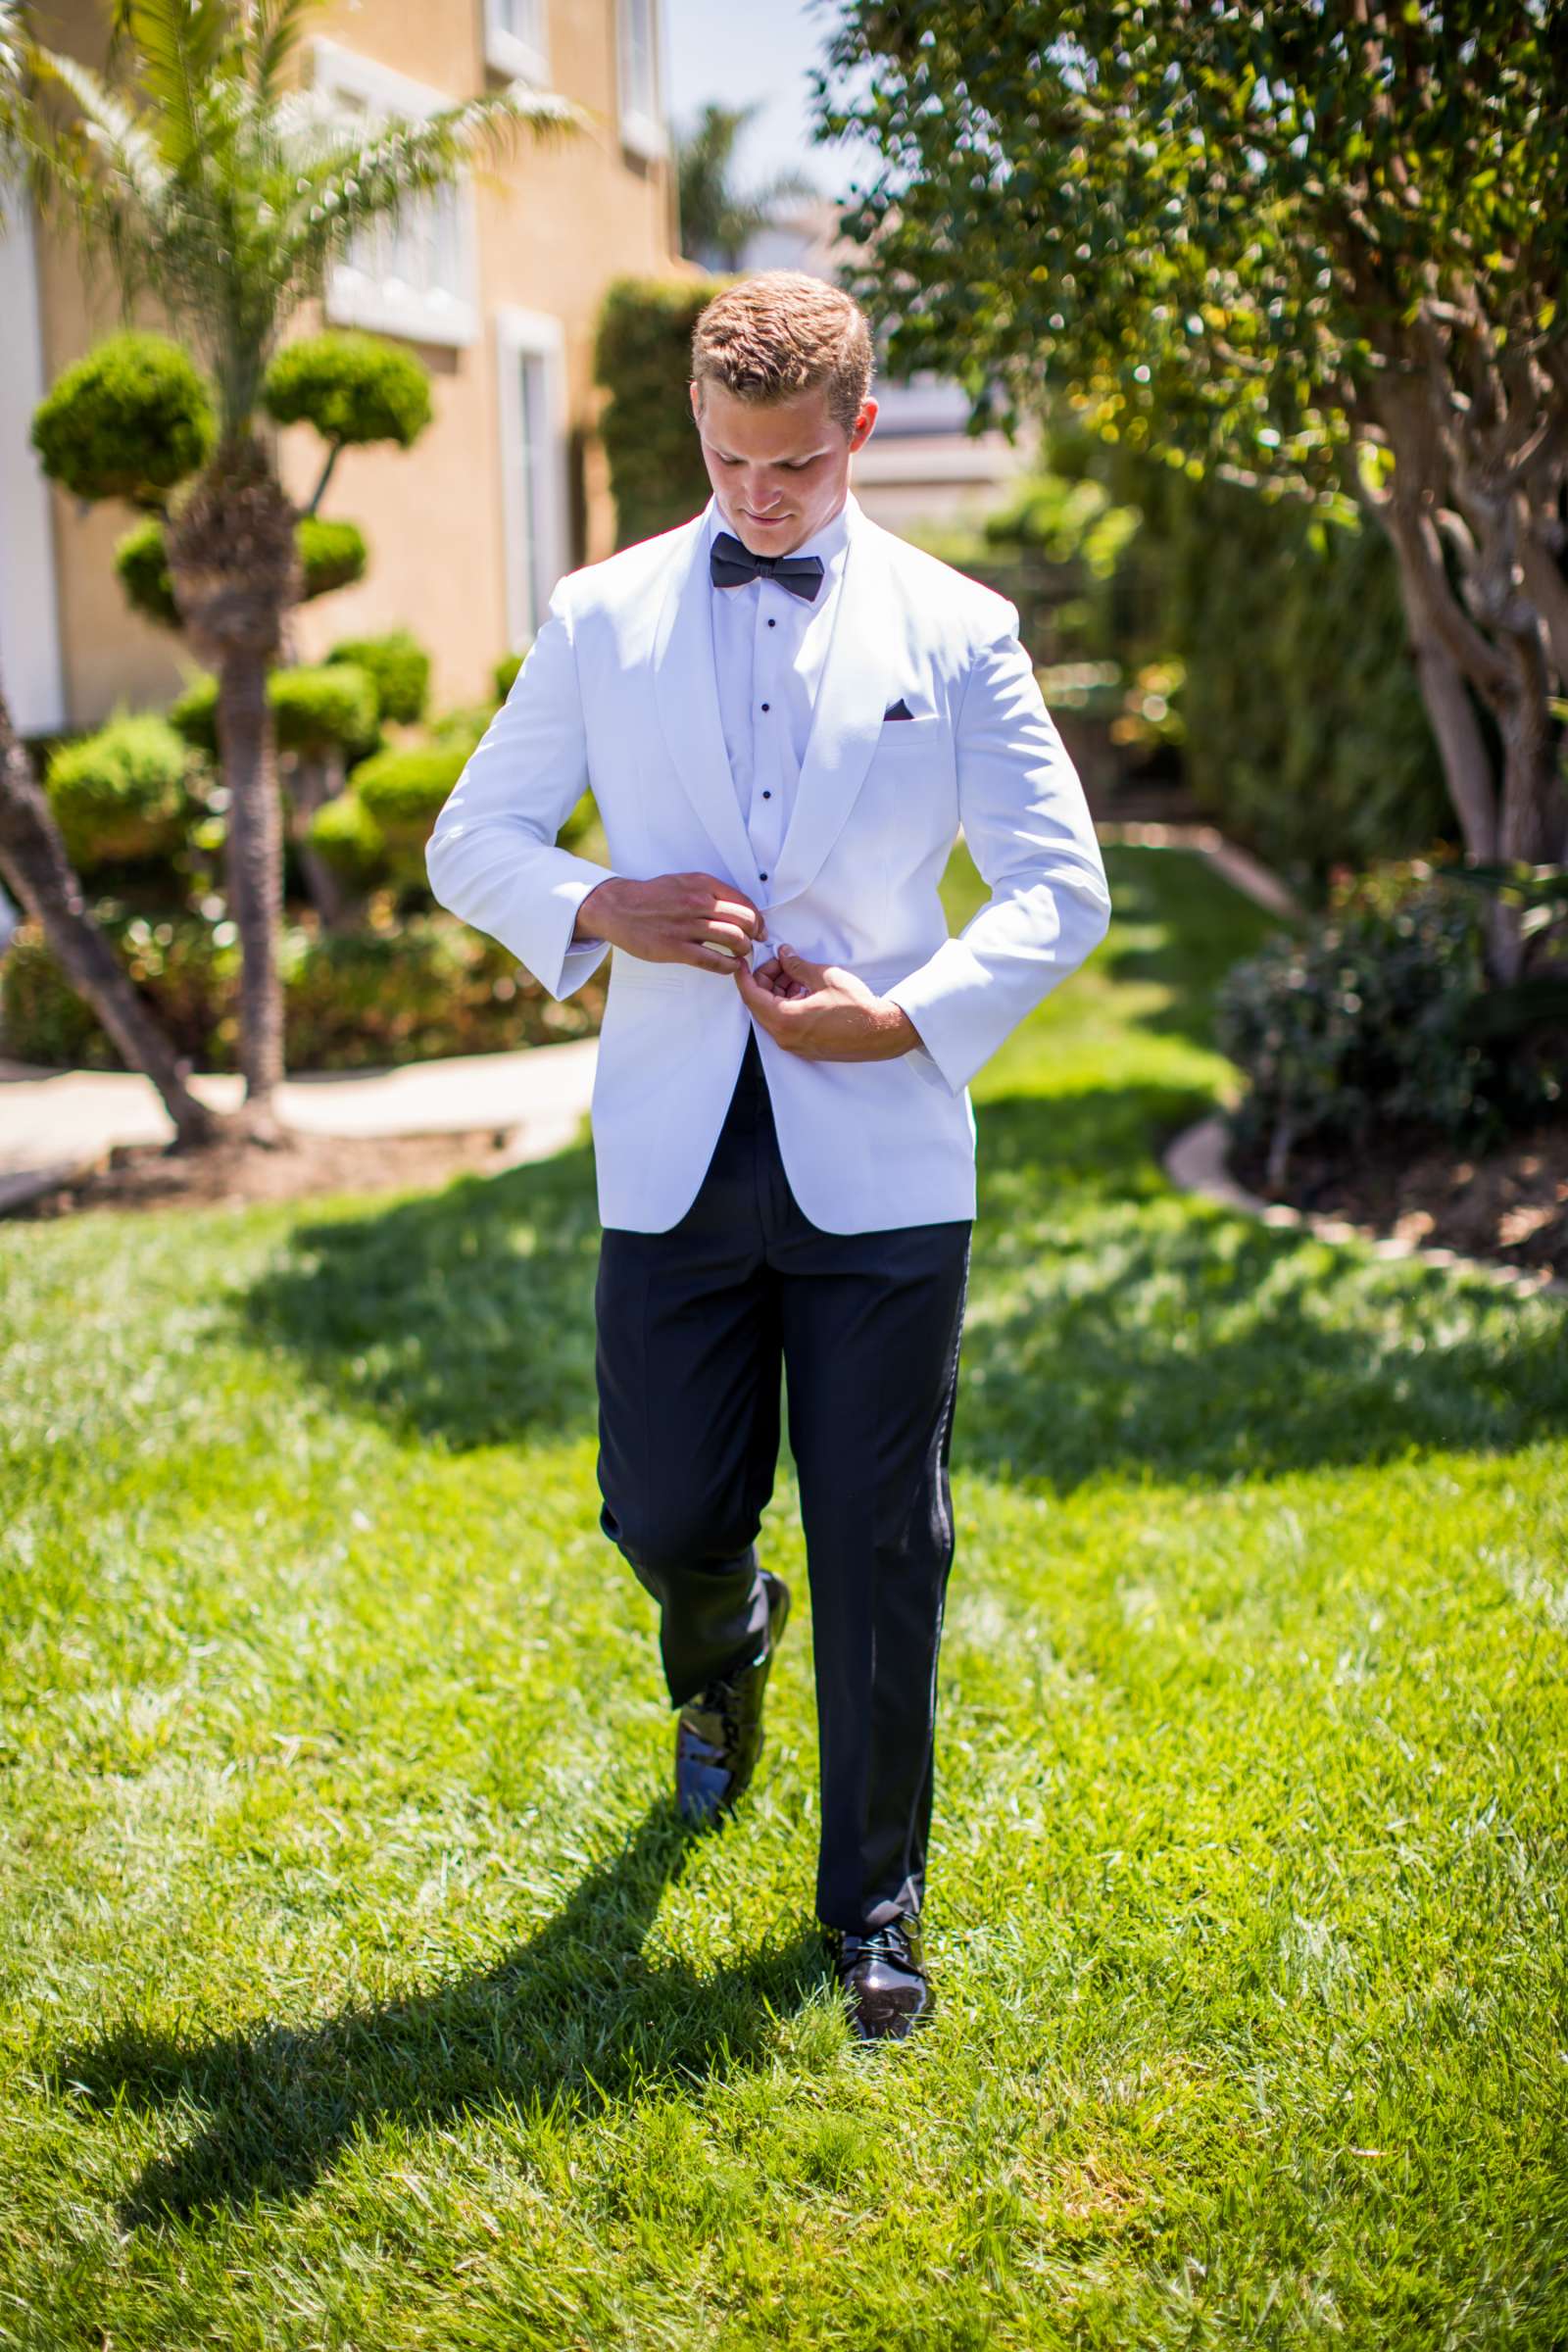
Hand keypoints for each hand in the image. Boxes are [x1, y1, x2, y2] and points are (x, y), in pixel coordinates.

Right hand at [574, 872, 766, 972]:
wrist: (618, 907)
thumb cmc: (651, 896)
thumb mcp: (683, 882)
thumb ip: (708, 892)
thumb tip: (735, 907)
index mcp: (702, 885)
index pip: (744, 902)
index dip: (758, 918)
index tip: (759, 928)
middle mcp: (698, 903)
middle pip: (745, 920)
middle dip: (755, 934)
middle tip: (754, 942)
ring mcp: (687, 926)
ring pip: (733, 939)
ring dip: (743, 950)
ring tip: (741, 955)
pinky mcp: (676, 948)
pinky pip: (713, 960)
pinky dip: (728, 966)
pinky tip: (730, 967)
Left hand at [733, 943, 921, 1061]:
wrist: (880, 1033)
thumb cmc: (857, 1009)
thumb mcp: (824, 977)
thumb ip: (797, 965)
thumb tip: (784, 955)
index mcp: (785, 1020)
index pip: (751, 996)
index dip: (744, 976)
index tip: (742, 962)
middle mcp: (785, 1036)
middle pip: (760, 1004)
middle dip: (767, 980)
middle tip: (782, 962)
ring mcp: (794, 1044)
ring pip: (773, 1013)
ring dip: (779, 991)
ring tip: (798, 974)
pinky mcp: (805, 1046)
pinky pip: (785, 1023)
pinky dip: (788, 1004)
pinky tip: (805, 989)